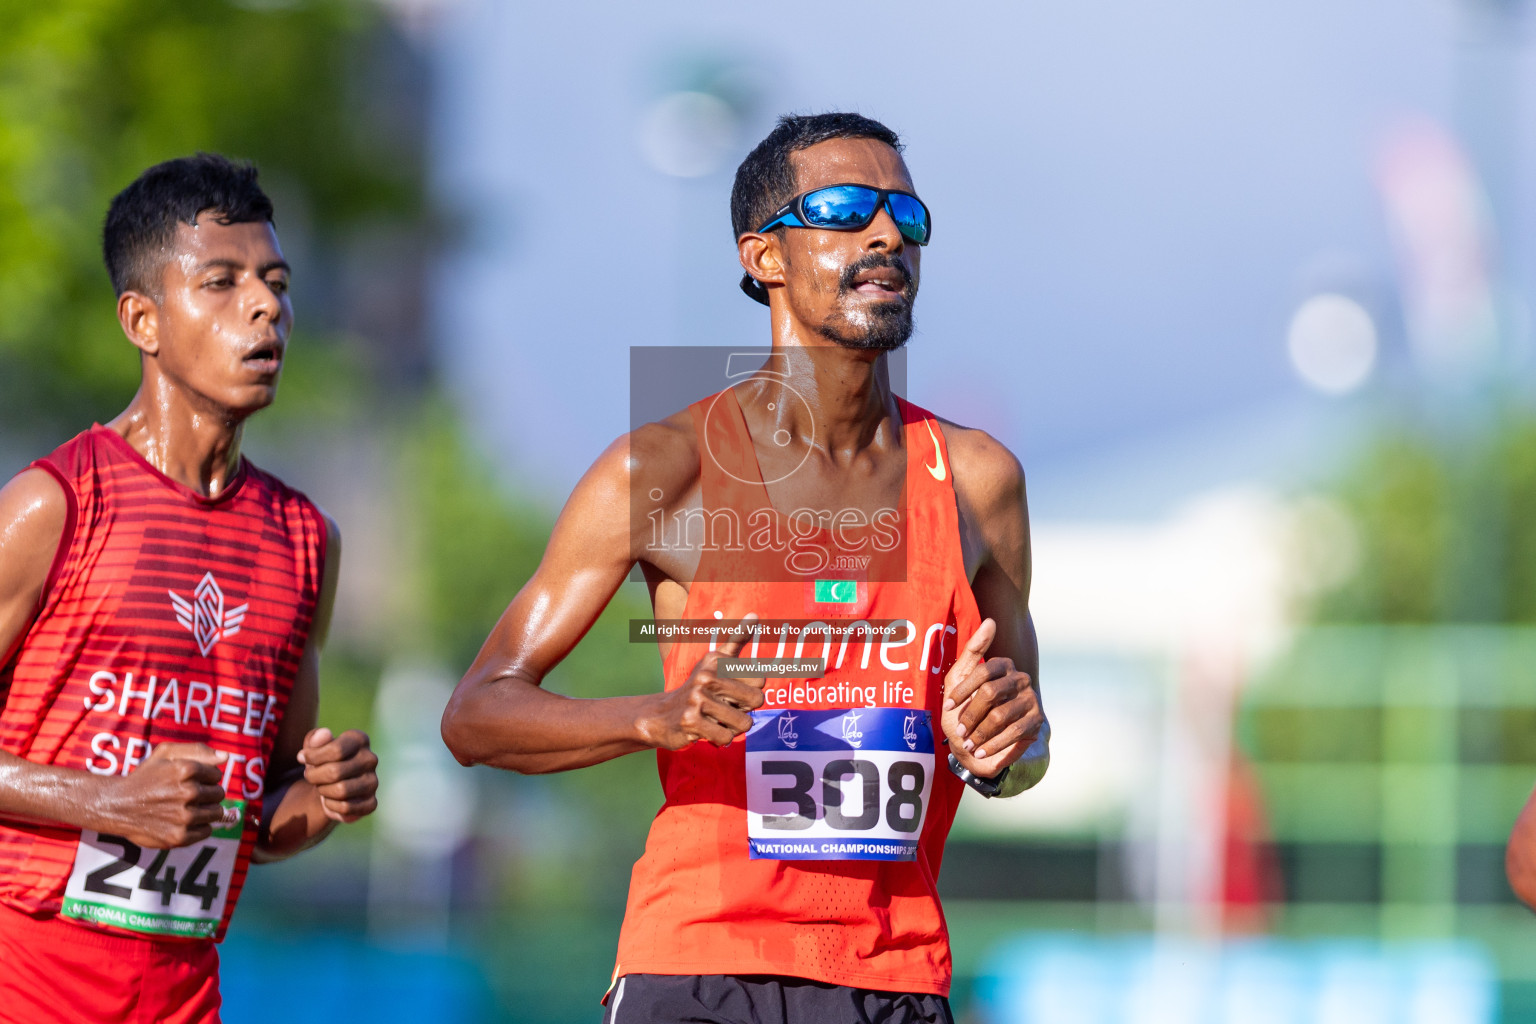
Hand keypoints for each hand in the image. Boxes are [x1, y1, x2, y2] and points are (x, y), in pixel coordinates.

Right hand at [99, 742, 227, 848]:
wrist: (117, 805)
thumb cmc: (145, 777)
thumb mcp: (166, 753)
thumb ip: (198, 750)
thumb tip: (226, 757)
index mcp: (186, 769)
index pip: (217, 775)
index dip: (205, 778)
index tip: (190, 781)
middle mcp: (187, 793)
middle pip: (219, 794)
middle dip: (206, 794)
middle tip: (187, 796)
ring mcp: (184, 816)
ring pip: (216, 813)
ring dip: (205, 811)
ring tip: (185, 809)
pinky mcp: (179, 837)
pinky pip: (207, 831)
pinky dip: (199, 828)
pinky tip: (182, 822)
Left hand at [297, 728, 377, 823]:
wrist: (329, 785)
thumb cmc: (321, 762)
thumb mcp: (314, 747)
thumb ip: (316, 738)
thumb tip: (324, 734)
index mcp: (359, 740)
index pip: (336, 750)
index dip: (313, 757)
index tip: (302, 758)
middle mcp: (371, 759)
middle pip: (335, 772)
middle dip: (315, 776)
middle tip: (310, 776)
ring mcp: (373, 781)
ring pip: (341, 791)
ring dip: (323, 791)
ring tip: (321, 787)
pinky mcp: (371, 802)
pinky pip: (347, 808)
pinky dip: (332, 806)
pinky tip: (330, 800)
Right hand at [639, 615, 765, 749]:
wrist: (660, 715)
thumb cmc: (696, 689)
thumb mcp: (714, 662)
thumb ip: (736, 639)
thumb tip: (755, 615)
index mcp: (717, 661)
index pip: (760, 679)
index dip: (750, 691)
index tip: (732, 692)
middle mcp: (707, 677)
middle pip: (756, 701)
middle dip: (745, 711)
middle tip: (725, 709)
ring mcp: (697, 699)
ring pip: (744, 723)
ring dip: (733, 727)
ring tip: (716, 720)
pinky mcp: (690, 722)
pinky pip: (726, 737)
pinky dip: (720, 738)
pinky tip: (706, 730)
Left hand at [941, 619, 1044, 779]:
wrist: (975, 747)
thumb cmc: (963, 711)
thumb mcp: (958, 679)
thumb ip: (973, 650)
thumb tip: (991, 621)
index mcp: (1002, 665)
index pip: (982, 671)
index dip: (962, 690)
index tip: (948, 706)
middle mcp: (1020, 678)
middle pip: (990, 693)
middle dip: (970, 715)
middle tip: (960, 730)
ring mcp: (1031, 699)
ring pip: (1000, 715)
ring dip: (980, 733)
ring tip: (969, 743)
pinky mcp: (1037, 721)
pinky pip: (1013, 732)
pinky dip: (993, 744)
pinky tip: (982, 751)